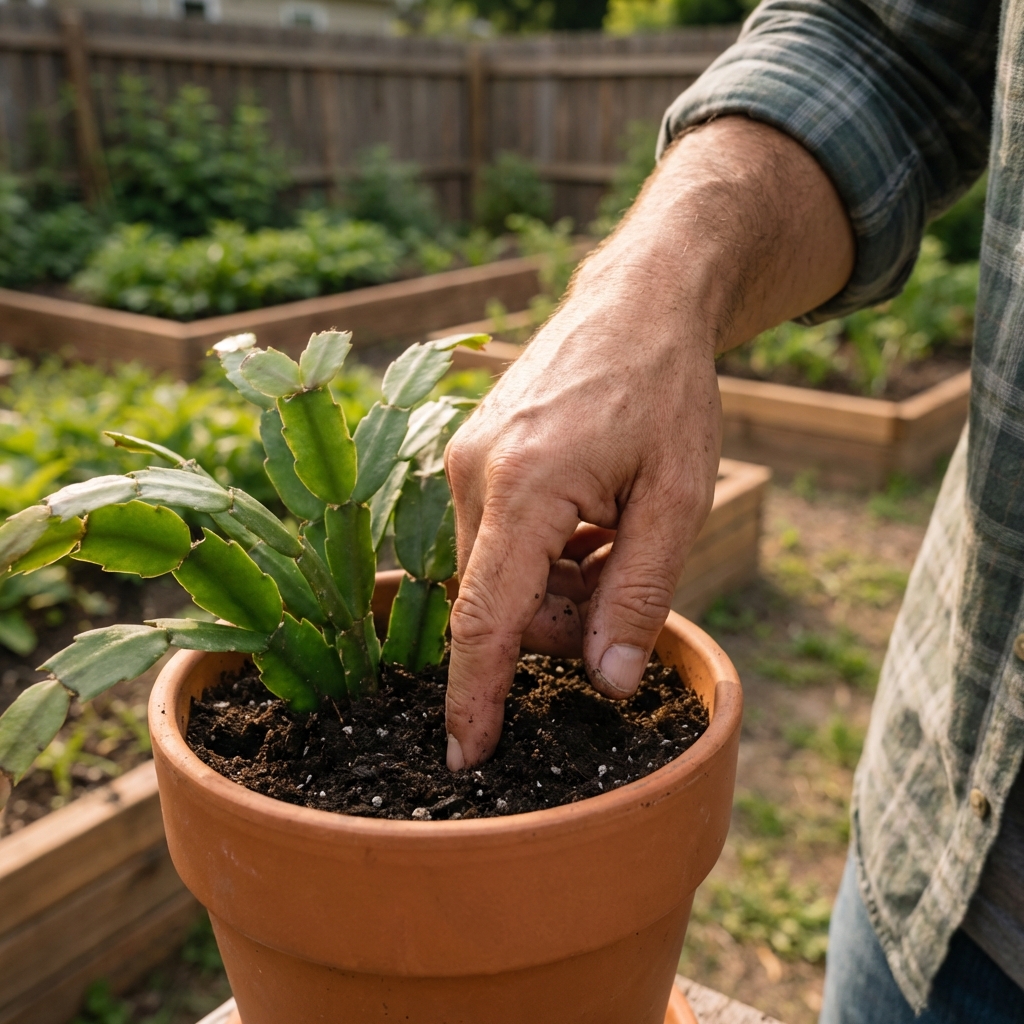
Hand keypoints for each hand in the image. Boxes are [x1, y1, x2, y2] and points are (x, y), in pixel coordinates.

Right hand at [443, 117, 853, 769]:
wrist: (640, 301)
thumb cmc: (668, 391)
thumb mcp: (677, 499)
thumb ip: (639, 595)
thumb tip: (610, 678)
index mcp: (525, 486)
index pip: (486, 618)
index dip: (476, 695)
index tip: (466, 757)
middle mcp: (475, 473)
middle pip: (497, 601)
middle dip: (556, 624)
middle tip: (623, 594)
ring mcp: (465, 459)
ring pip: (495, 572)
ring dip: (553, 584)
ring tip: (615, 536)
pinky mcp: (472, 453)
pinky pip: (494, 535)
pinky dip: (542, 552)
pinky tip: (591, 515)